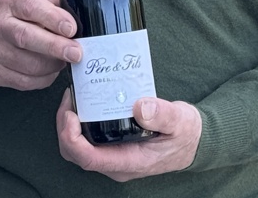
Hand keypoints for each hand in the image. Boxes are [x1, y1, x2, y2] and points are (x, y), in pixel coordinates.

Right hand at [0, 0, 80, 89]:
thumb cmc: (9, 14)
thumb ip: (52, 2)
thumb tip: (78, 13)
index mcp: (8, 1)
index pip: (30, 7)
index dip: (53, 18)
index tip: (72, 28)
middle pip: (26, 37)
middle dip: (55, 46)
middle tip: (76, 53)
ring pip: (27, 64)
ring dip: (52, 66)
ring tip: (63, 61)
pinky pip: (24, 82)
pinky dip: (43, 79)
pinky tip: (49, 71)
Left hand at [56, 89, 201, 180]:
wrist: (193, 141)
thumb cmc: (186, 133)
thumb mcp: (180, 121)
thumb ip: (163, 115)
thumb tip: (140, 107)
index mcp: (129, 161)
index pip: (88, 158)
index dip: (71, 138)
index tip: (71, 113)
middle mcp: (116, 163)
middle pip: (75, 153)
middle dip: (64, 127)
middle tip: (70, 97)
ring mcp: (113, 156)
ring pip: (76, 147)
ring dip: (68, 123)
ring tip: (74, 95)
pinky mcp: (112, 147)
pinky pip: (85, 139)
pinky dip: (77, 122)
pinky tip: (84, 100)